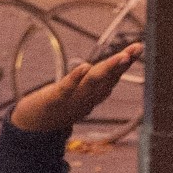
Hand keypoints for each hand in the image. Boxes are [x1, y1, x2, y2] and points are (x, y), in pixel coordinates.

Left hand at [11, 43, 143, 132]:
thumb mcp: (80, 93)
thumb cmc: (59, 105)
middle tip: (135, 50)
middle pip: (107, 80)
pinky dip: (76, 78)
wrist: (34, 124)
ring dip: (107, 70)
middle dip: (121, 65)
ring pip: (92, 83)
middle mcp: (87, 98)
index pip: (113, 77)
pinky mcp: (54, 100)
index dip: (125, 63)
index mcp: (93, 95)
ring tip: (121, 56)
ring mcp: (72, 99)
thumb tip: (112, 63)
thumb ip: (94, 80)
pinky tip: (84, 66)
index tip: (138, 47)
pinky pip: (67, 88)